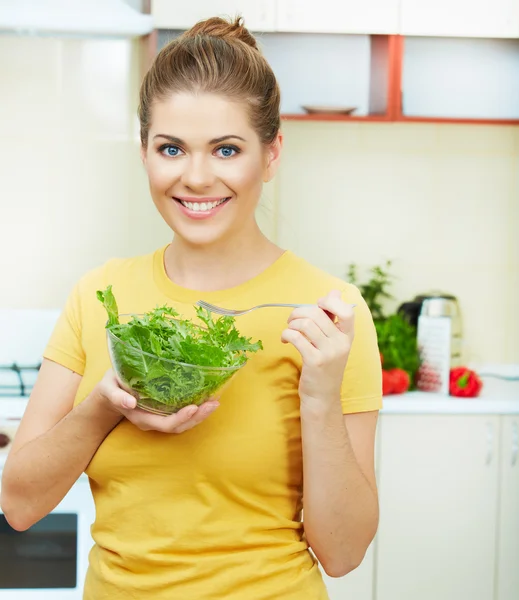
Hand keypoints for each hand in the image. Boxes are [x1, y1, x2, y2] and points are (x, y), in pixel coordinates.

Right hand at [93, 370, 219, 432]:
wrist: (109, 393)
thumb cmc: (111, 387)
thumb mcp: (108, 388)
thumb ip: (117, 396)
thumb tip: (130, 402)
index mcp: (141, 417)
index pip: (165, 424)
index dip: (180, 418)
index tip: (194, 407)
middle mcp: (153, 420)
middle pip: (179, 426)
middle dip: (198, 417)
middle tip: (213, 403)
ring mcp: (159, 417)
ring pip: (184, 423)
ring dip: (201, 414)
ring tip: (215, 402)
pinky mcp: (165, 411)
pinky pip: (183, 415)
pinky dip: (197, 410)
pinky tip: (208, 398)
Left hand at [281, 290, 354, 405]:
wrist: (322, 397)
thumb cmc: (325, 366)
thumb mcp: (333, 342)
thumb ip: (333, 317)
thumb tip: (335, 292)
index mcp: (347, 336)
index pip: (346, 311)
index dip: (330, 302)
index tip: (317, 306)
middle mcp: (341, 343)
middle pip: (317, 314)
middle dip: (299, 312)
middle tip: (292, 320)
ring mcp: (329, 353)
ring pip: (305, 324)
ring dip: (291, 324)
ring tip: (289, 330)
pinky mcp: (315, 361)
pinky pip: (296, 337)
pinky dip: (286, 334)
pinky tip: (285, 340)